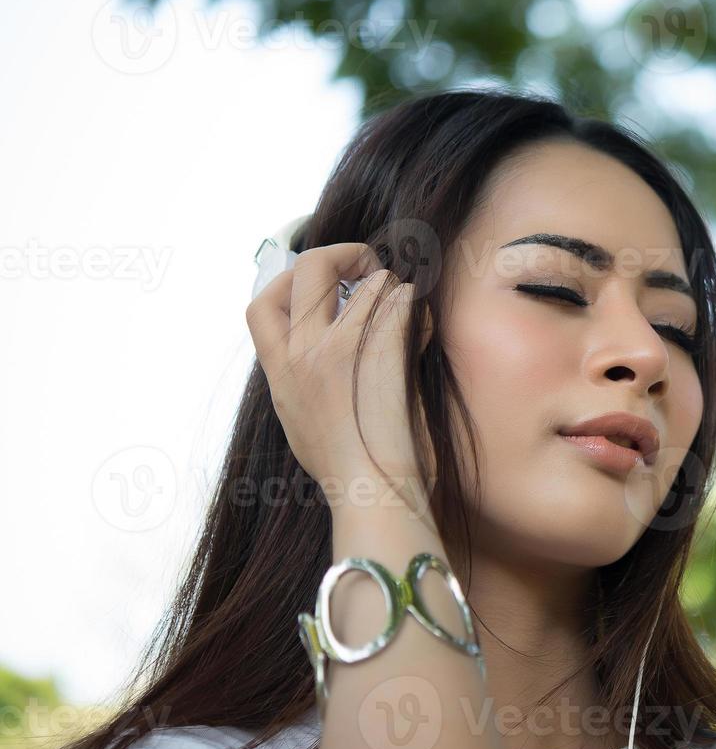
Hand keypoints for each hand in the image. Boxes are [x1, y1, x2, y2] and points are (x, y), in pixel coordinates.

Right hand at [244, 242, 433, 512]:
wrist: (370, 493)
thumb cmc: (346, 468)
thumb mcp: (300, 420)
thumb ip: (301, 377)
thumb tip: (317, 342)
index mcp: (279, 372)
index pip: (260, 304)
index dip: (288, 282)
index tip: (321, 288)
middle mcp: (302, 353)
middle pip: (308, 267)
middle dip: (342, 255)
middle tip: (367, 268)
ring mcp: (341, 349)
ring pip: (370, 280)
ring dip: (393, 287)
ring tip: (404, 308)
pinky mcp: (381, 353)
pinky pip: (403, 304)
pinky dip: (416, 311)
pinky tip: (422, 329)